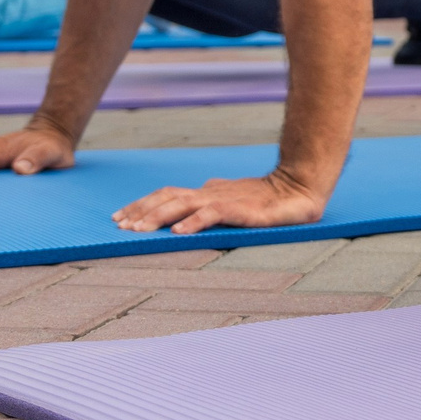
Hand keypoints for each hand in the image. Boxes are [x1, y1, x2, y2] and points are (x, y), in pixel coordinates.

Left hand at [111, 168, 326, 233]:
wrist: (300, 187)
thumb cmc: (268, 195)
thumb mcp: (232, 198)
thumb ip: (212, 200)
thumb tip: (195, 203)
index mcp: (206, 192)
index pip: (167, 194)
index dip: (142, 204)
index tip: (120, 217)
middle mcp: (210, 193)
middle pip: (168, 197)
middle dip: (141, 211)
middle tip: (121, 226)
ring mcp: (226, 200)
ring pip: (183, 203)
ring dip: (158, 216)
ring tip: (139, 230)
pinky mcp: (243, 210)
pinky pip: (213, 214)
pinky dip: (193, 222)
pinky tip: (179, 233)